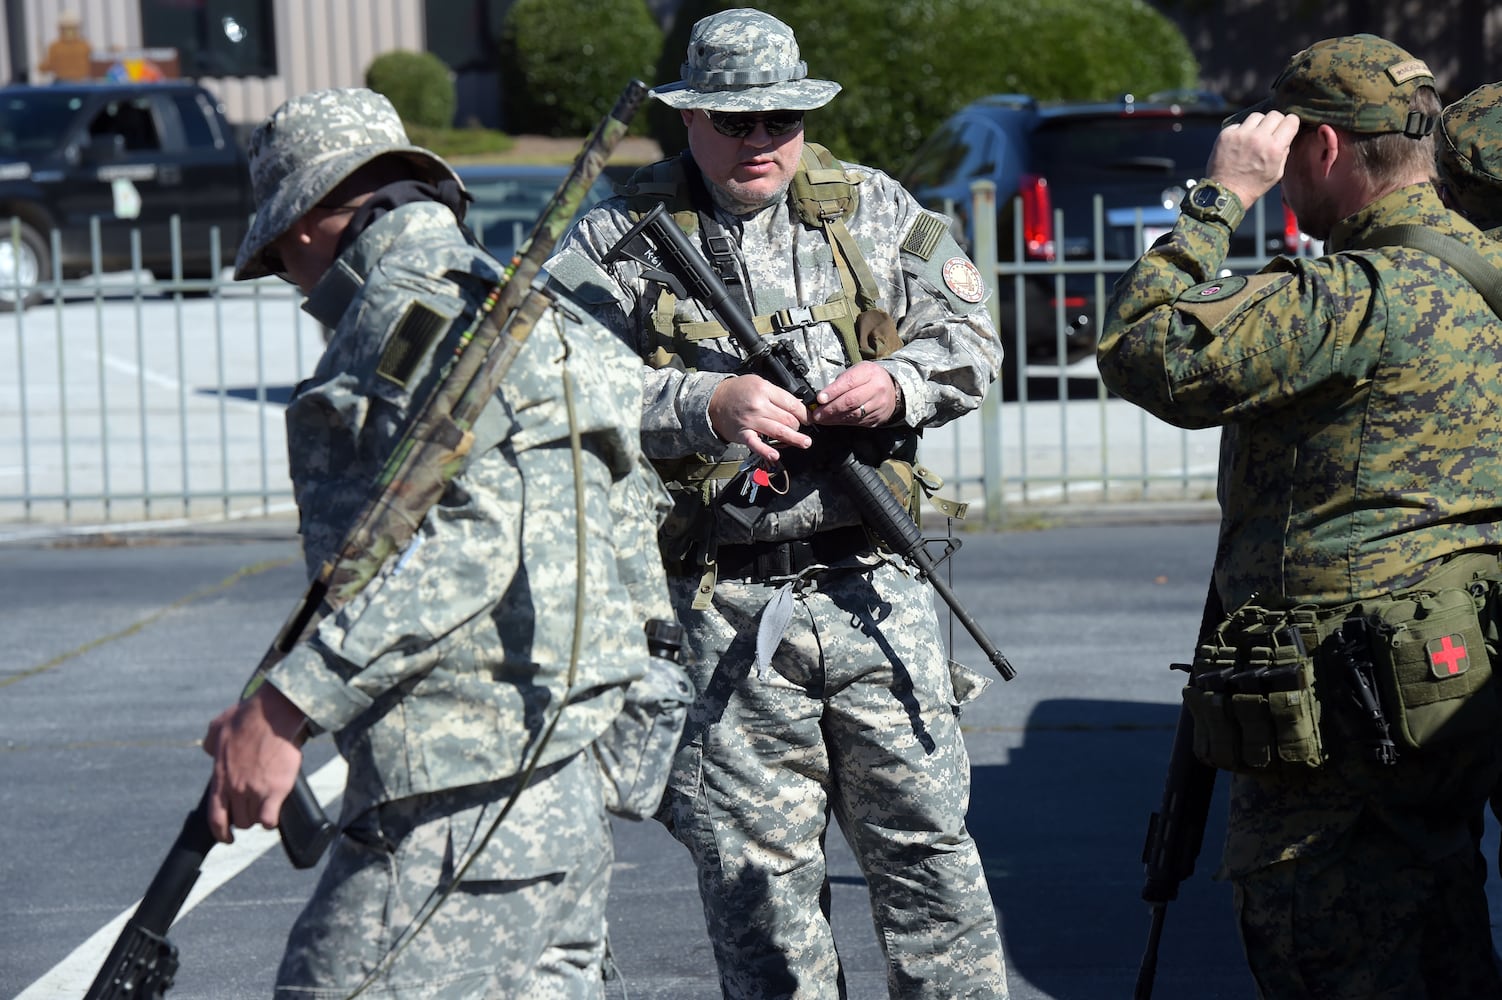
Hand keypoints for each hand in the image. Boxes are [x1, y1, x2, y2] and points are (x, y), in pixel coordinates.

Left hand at [203, 684, 306, 842]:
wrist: (273, 714)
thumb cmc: (247, 717)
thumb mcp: (217, 728)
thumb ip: (210, 744)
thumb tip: (210, 750)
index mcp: (220, 778)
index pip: (215, 817)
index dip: (220, 832)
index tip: (226, 837)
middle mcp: (235, 789)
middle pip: (239, 821)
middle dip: (246, 817)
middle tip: (254, 807)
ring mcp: (255, 791)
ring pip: (255, 821)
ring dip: (260, 816)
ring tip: (267, 805)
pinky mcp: (276, 790)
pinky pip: (271, 820)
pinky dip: (272, 819)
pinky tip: (275, 809)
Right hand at [708, 374, 811, 463]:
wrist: (715, 400)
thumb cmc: (738, 391)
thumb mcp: (758, 383)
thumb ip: (777, 394)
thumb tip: (797, 406)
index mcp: (764, 390)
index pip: (791, 404)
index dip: (803, 413)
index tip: (808, 418)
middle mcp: (758, 405)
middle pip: (787, 419)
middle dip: (798, 426)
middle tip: (801, 429)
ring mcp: (751, 421)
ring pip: (778, 432)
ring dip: (794, 439)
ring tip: (805, 443)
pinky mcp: (743, 434)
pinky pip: (756, 444)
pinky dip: (766, 451)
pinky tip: (775, 456)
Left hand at [812, 361, 899, 427]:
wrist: (893, 390)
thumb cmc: (870, 378)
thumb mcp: (858, 371)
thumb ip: (842, 381)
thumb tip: (822, 396)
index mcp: (869, 372)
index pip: (849, 382)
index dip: (833, 391)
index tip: (819, 398)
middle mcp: (876, 388)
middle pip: (851, 401)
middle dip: (831, 408)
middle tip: (817, 413)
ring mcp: (878, 405)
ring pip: (853, 414)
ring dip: (834, 418)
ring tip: (821, 418)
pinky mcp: (877, 417)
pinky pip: (857, 421)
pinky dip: (842, 422)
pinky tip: (832, 421)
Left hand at [1207, 110, 1301, 209]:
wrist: (1225, 193)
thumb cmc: (1253, 186)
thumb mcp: (1277, 172)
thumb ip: (1284, 151)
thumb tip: (1286, 135)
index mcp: (1274, 148)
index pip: (1291, 120)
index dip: (1291, 123)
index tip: (1287, 128)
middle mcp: (1258, 138)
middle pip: (1274, 114)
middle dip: (1276, 122)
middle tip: (1271, 133)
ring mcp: (1240, 134)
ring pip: (1257, 116)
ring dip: (1259, 124)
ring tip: (1255, 137)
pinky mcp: (1226, 135)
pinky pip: (1239, 124)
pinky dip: (1242, 131)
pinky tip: (1240, 143)